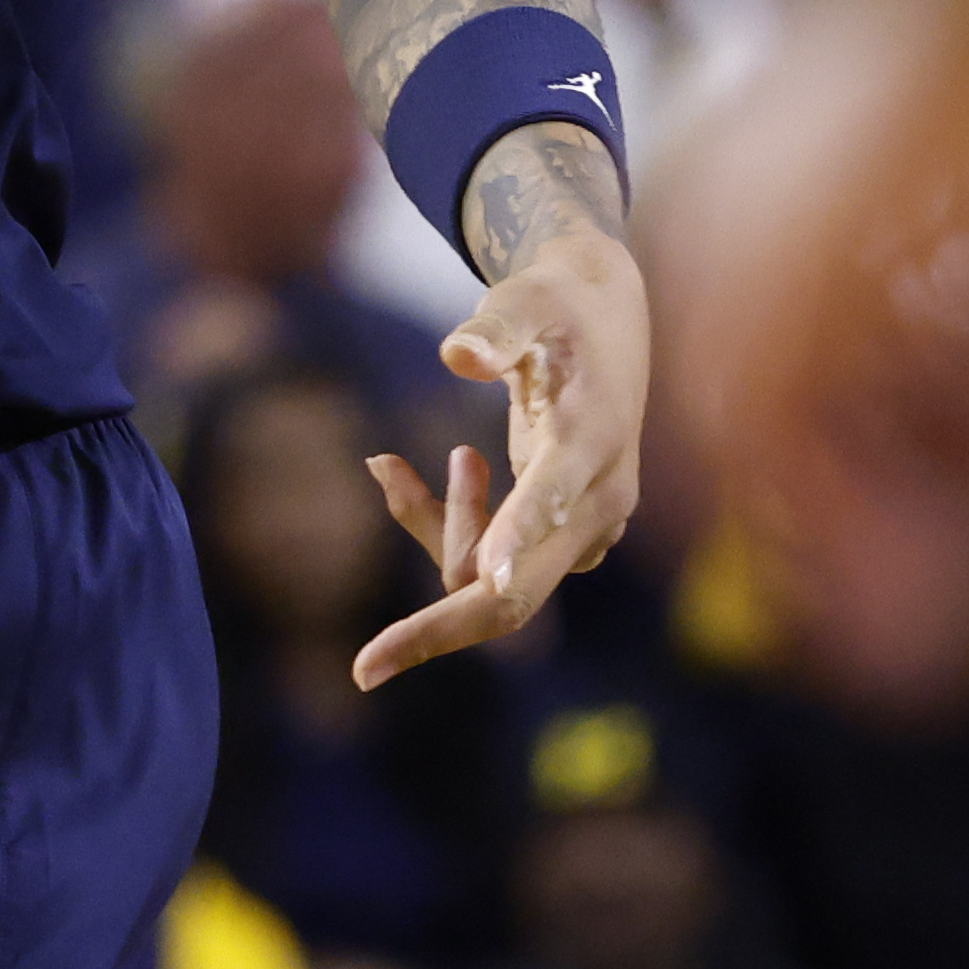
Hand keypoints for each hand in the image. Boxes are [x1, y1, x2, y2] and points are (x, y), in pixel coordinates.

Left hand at [358, 205, 646, 689]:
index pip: (551, 502)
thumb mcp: (524, 298)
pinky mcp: (565, 532)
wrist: (606, 317)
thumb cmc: (554, 304)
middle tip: (362, 669)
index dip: (516, 539)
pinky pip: (491, 558)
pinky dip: (440, 526)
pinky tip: (390, 469)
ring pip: (496, 578)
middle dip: (442, 626)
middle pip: (521, 589)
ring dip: (433, 530)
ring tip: (388, 463)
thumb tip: (455, 355)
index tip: (486, 584)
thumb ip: (494, 329)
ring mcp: (586, 526)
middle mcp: (598, 499)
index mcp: (591, 441)